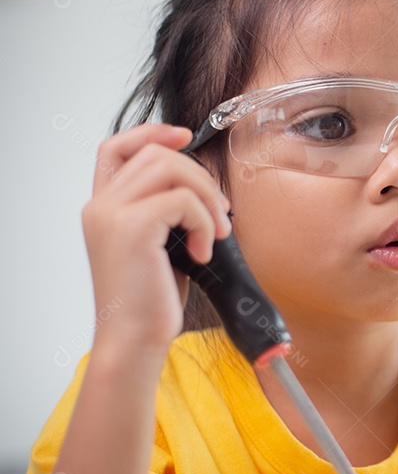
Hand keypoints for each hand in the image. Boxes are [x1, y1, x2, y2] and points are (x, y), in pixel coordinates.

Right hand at [82, 124, 231, 361]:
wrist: (133, 340)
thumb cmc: (151, 300)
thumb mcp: (159, 245)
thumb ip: (166, 212)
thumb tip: (204, 187)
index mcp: (103, 208)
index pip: (115, 147)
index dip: (151, 132)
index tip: (186, 137)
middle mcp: (100, 206)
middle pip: (156, 154)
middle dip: (200, 176)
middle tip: (221, 214)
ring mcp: (111, 214)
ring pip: (170, 167)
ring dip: (206, 196)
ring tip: (216, 232)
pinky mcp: (132, 227)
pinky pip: (182, 200)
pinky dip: (203, 222)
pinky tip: (202, 252)